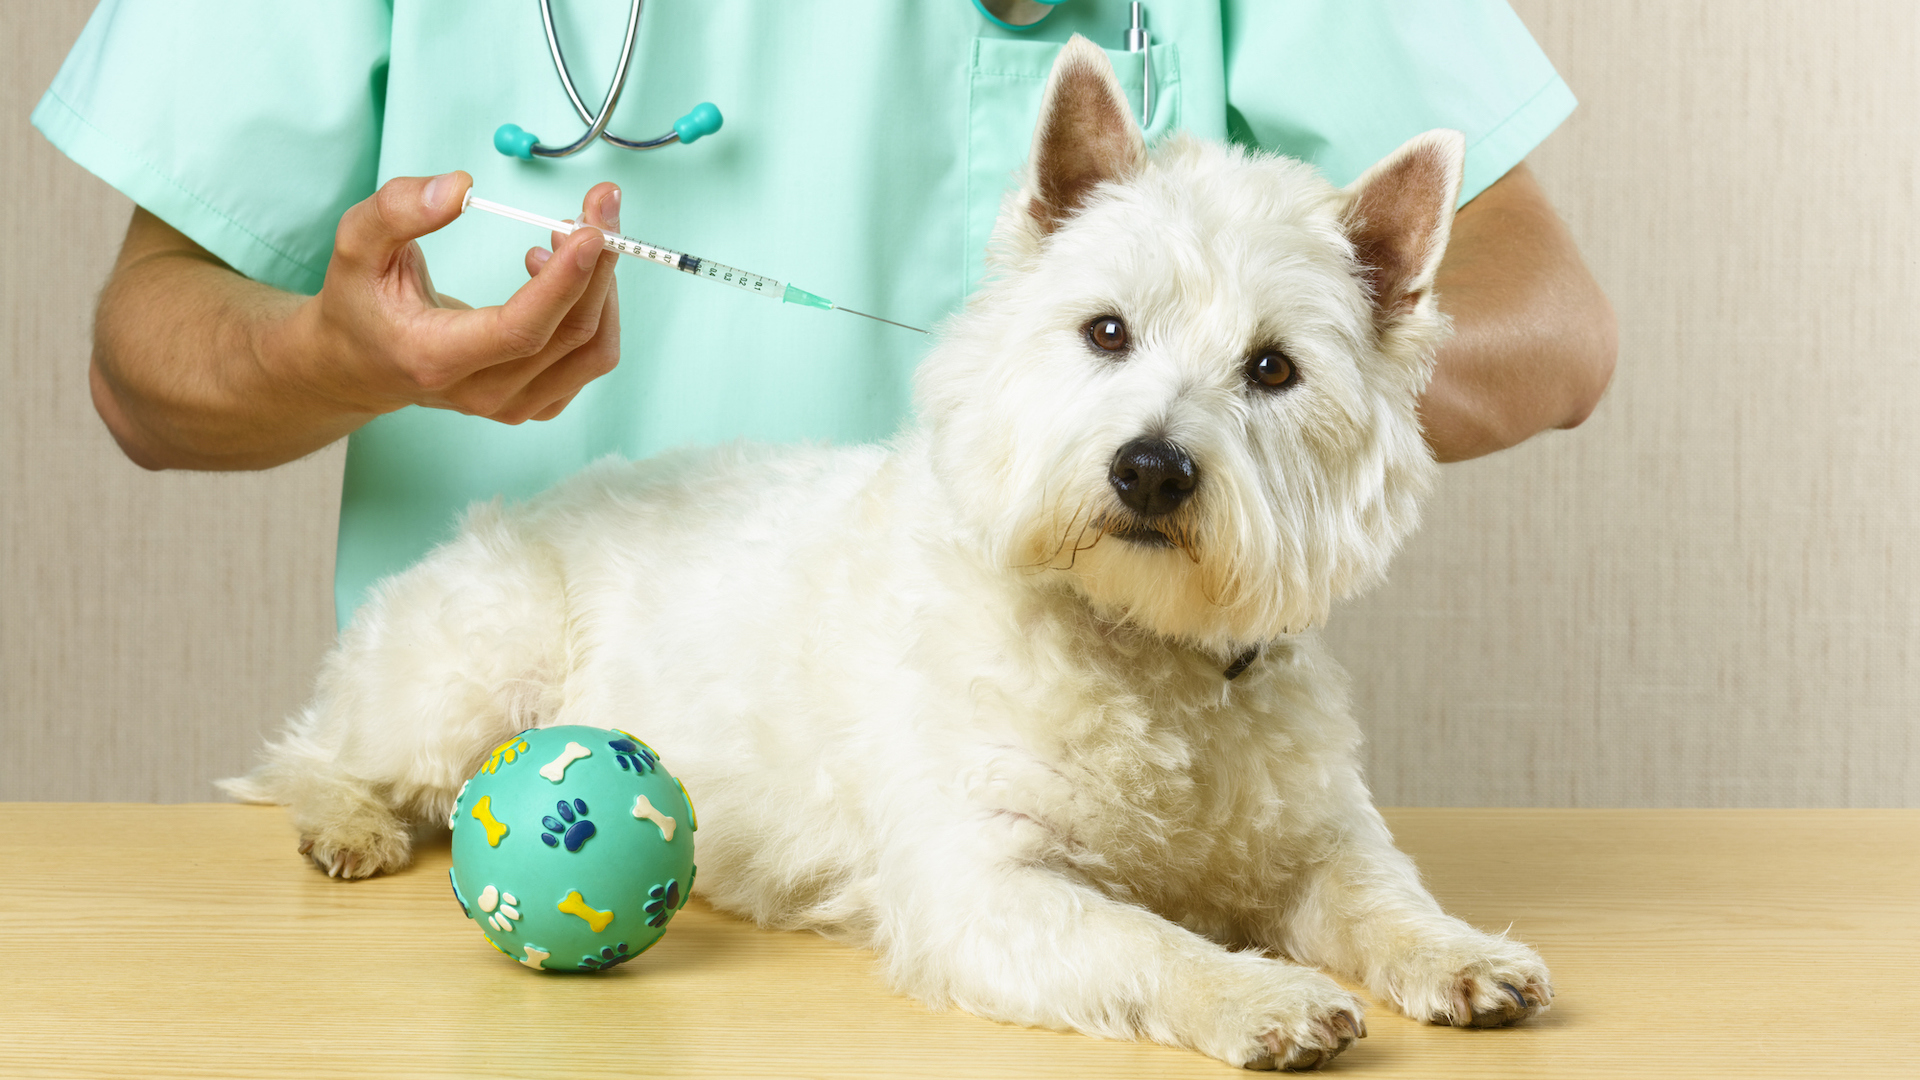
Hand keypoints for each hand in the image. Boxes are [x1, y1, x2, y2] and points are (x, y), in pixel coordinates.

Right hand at [280, 171, 622, 424]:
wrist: (361, 365)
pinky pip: (590, 359)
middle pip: (570, 335)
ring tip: (570, 231)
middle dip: (598, 263)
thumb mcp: (357, 244)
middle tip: (600, 203)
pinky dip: (594, 310)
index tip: (589, 231)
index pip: (520, 330)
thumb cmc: (361, 301)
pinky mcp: (537, 403)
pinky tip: (555, 270)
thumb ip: (397, 210)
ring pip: (593, 351)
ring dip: (601, 284)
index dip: (564, 281)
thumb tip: (461, 187)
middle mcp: (482, 393)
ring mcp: (514, 406)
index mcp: (436, 359)